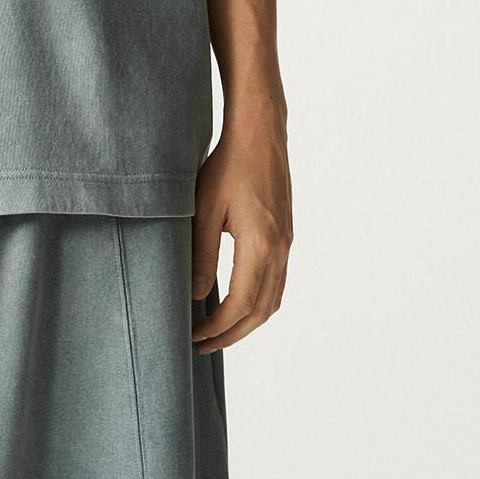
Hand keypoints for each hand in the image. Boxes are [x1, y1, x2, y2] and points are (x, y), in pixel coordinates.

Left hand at [190, 105, 292, 352]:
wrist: (260, 133)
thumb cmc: (228, 165)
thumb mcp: (204, 209)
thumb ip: (202, 255)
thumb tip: (197, 295)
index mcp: (260, 245)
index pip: (240, 305)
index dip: (216, 327)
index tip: (193, 335)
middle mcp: (279, 249)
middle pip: (261, 312)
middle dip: (231, 334)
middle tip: (202, 345)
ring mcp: (286, 243)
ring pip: (273, 300)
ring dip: (247, 322)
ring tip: (219, 331)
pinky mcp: (286, 235)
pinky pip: (278, 283)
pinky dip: (260, 302)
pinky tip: (239, 302)